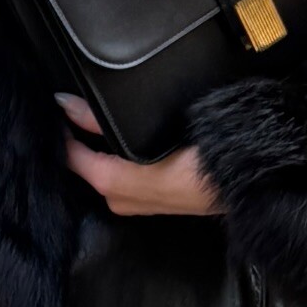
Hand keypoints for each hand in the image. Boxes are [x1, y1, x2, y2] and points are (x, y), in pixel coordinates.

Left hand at [58, 94, 220, 216]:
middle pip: (85, 164)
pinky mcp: (154, 200)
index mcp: (112, 186)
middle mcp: (119, 201)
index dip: (59, 131)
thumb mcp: (148, 134)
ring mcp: (137, 204)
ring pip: (104, 169)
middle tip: (72, 103)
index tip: (54, 104)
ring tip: (93, 114)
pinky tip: (123, 137)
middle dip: (78, 137)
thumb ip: (102, 120)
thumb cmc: (205, 157)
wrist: (252, 182)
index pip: (69, 157)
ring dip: (98, 146)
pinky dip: (118, 156)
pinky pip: (122, 174)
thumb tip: (63, 104)